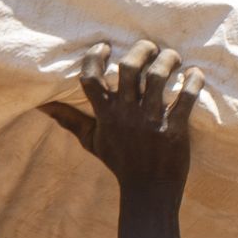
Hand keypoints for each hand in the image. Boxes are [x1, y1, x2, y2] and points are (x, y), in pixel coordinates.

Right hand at [42, 40, 198, 201]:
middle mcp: (126, 114)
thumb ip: (69, 119)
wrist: (148, 192)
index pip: (91, 78)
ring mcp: (151, 121)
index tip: (106, 46)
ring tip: (174, 58)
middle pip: (130, 68)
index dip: (95, 56)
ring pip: (159, 77)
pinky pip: (186, 98)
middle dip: (143, 49)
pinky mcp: (175, 129)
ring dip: (168, 60)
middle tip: (152, 47)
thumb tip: (42, 105)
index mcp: (106, 114)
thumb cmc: (120, 162)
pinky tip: (195, 75)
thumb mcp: (91, 140)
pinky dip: (194, 82)